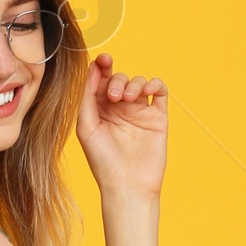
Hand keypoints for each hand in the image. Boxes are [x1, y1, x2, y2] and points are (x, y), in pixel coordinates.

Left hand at [75, 54, 168, 200]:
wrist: (128, 186)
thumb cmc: (103, 162)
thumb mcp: (86, 128)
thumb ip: (87, 98)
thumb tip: (93, 69)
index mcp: (99, 110)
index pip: (101, 80)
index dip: (102, 66)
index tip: (104, 60)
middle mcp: (119, 109)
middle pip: (119, 79)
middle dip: (117, 81)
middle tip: (115, 98)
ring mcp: (139, 112)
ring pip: (138, 82)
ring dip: (133, 83)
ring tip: (128, 100)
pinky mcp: (157, 117)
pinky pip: (159, 91)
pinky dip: (154, 84)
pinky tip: (147, 91)